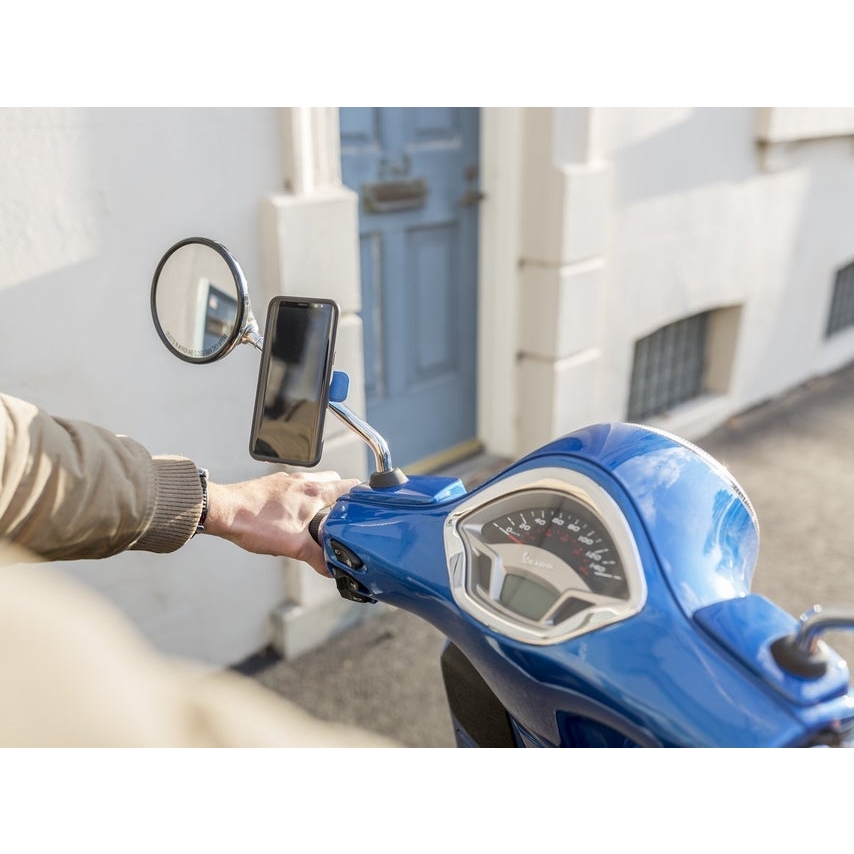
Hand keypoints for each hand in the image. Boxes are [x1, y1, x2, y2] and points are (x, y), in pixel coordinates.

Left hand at [203, 470, 359, 574]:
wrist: (222, 510)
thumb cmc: (254, 522)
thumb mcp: (292, 546)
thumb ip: (317, 557)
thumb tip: (331, 569)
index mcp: (314, 492)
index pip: (351, 486)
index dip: (363, 497)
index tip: (368, 508)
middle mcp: (303, 481)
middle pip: (336, 481)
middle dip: (343, 498)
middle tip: (344, 518)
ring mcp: (287, 480)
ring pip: (316, 482)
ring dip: (322, 496)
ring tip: (319, 519)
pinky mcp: (272, 484)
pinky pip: (297, 486)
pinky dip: (302, 498)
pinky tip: (293, 517)